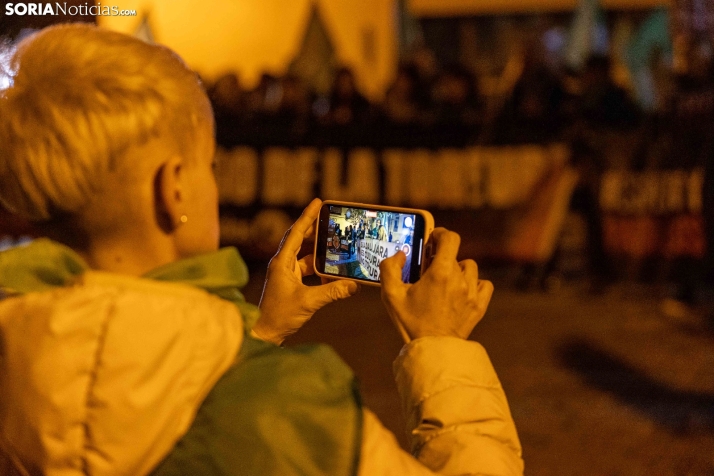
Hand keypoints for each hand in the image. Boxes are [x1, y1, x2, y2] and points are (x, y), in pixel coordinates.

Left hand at [255, 198, 359, 344]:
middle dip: (317, 230)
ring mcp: (286, 274)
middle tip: (332, 220)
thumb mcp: (308, 302)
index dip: (307, 216)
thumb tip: (353, 285)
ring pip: (306, 256)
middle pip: (301, 240)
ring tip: (337, 244)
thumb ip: (332, 292)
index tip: (318, 202)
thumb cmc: (278, 316)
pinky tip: (333, 271)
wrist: (264, 334)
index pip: (296, 233)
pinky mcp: (291, 284)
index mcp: (282, 262)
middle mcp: (283, 264)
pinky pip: (308, 271)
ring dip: (321, 252)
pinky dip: (320, 269)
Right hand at [379, 228, 493, 342]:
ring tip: (445, 281)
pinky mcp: (479, 306)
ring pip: (469, 268)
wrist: (431, 350)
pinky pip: (484, 284)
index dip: (440, 234)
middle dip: (441, 257)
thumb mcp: (391, 295)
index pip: (450, 238)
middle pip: (454, 255)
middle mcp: (460, 279)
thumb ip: (390, 268)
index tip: (432, 240)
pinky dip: (474, 284)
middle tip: (429, 268)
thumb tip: (401, 255)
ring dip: (457, 270)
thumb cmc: (411, 322)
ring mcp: (472, 293)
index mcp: (440, 272)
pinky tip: (462, 290)